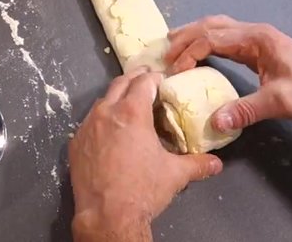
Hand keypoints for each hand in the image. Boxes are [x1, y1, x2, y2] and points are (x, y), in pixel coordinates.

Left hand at [69, 67, 222, 241]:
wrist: (107, 215)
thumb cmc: (142, 190)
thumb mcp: (175, 174)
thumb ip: (197, 164)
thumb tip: (216, 163)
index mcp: (132, 113)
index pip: (144, 83)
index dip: (155, 78)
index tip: (162, 79)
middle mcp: (106, 114)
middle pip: (119, 84)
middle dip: (134, 78)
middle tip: (145, 78)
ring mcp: (87, 127)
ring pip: (102, 102)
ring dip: (116, 97)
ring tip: (127, 103)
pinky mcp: (76, 143)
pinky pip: (89, 123)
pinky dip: (101, 120)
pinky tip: (109, 131)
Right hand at [165, 15, 291, 132]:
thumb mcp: (279, 103)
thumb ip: (246, 110)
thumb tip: (215, 122)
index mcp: (256, 39)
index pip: (212, 39)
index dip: (189, 53)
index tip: (174, 72)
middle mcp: (254, 32)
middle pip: (210, 26)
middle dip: (184, 37)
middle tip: (163, 53)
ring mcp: (257, 37)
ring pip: (217, 27)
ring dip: (194, 34)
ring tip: (172, 44)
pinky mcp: (260, 46)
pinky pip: (225, 36)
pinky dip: (207, 40)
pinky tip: (199, 51)